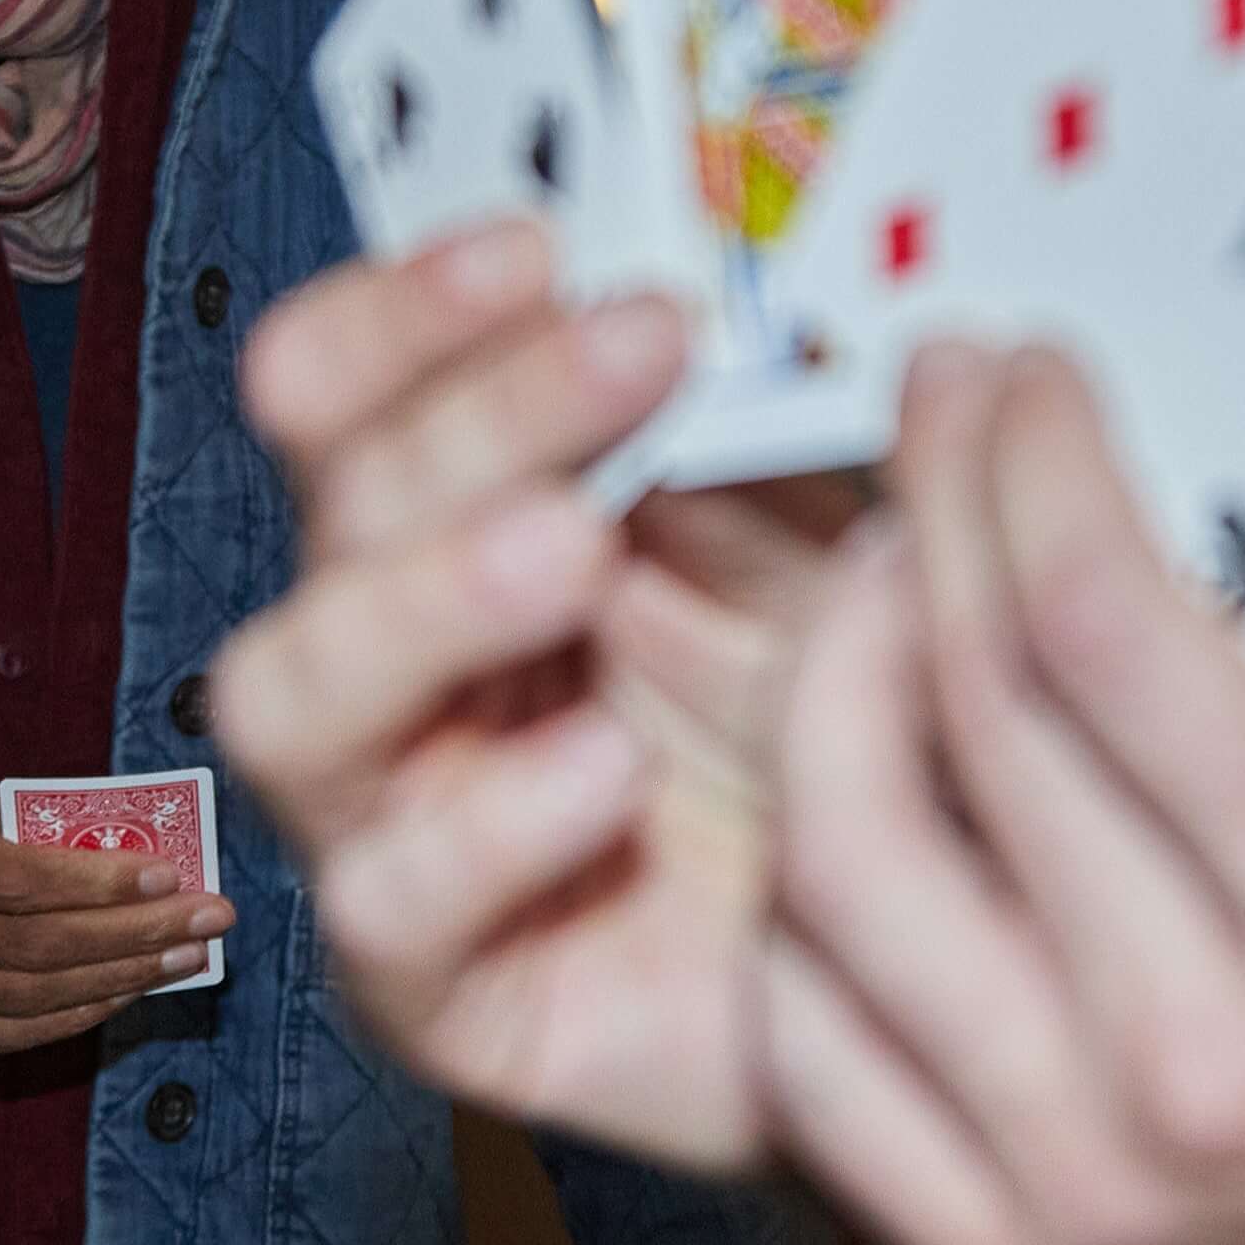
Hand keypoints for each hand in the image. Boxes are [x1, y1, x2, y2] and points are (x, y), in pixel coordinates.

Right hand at [0, 774, 233, 1055]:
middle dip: (134, 935)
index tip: (169, 875)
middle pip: (34, 946)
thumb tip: (139, 865)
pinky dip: (78, 1013)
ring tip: (185, 956)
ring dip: (121, 978)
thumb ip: (33, 833)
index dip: (97, 884)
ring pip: (30, 996)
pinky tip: (130, 990)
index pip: (15, 881)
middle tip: (207, 919)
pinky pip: (11, 1032)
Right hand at [220, 220, 845, 1175]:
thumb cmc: (882, 737)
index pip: (349, 387)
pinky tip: (608, 772)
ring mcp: (402, 826)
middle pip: (335, 504)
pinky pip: (390, 911)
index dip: (408, 311)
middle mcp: (406, 666)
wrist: (962, 988)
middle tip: (644, 349)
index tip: (538, 251)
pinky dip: (487, 830)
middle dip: (477, 409)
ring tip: (574, 549)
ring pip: (283, 699)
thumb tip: (801, 286)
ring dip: (417, 597)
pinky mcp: (446, 992)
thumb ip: (799, 428)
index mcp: (471, 524)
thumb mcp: (854, 542)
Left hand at [751, 343, 1244, 1244]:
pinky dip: (798, 908)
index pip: (1103, 629)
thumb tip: (1129, 468)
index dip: (1029, 461)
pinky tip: (840, 801)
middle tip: (927, 432)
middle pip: (963, 724)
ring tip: (874, 598)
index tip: (1014, 375)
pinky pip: (807, 1054)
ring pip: (843, 876)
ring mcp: (1083, 1184)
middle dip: (925, 525)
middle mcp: (1198, 1068)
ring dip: (828, 690)